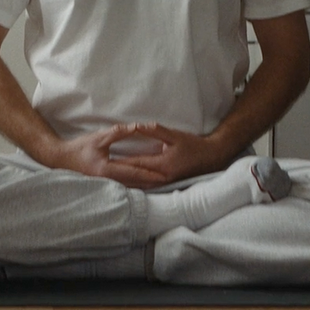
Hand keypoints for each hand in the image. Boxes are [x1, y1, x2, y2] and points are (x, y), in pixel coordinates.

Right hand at [40, 125, 170, 188]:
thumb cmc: (79, 147)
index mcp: (106, 169)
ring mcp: (105, 184)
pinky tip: (143, 184)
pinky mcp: (103, 184)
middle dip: (152, 182)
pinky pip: (123, 186)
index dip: (150, 174)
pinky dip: (135, 184)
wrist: (60, 158)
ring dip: (145, 185)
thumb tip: (137, 127)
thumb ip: (119, 132)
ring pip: (130, 186)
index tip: (164, 175)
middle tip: (168, 182)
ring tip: (160, 184)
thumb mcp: (100, 137)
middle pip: (135, 183)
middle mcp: (107, 180)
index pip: (134, 172)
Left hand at [111, 123, 235, 184]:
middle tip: (99, 174)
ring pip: (139, 183)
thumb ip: (154, 130)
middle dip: (117, 175)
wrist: (211, 158)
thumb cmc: (193, 145)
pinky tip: (124, 182)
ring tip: (107, 179)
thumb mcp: (174, 135)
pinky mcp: (165, 184)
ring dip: (124, 181)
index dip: (118, 163)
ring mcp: (164, 182)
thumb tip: (137, 125)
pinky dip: (135, 183)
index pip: (135, 164)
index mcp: (162, 164)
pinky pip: (146, 184)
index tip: (102, 162)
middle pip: (134, 177)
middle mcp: (161, 177)